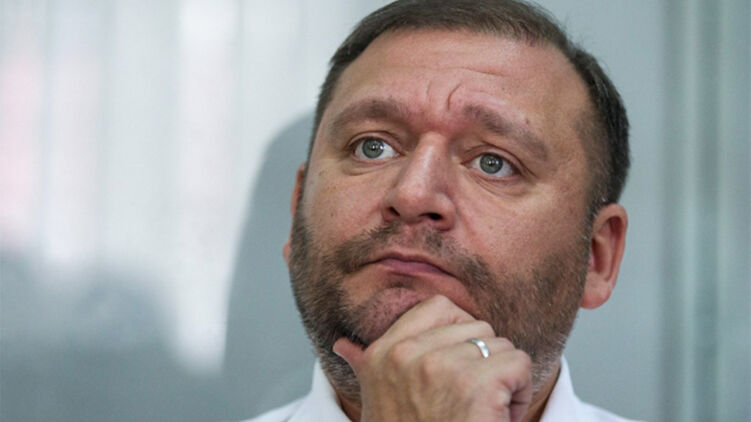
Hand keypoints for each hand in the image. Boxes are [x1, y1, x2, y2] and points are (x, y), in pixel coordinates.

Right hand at [333, 295, 532, 421]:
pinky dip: (520, 392)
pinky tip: (500, 416)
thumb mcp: (376, 401)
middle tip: (472, 399)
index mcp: (383, 354)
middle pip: (477, 327)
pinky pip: (519, 363)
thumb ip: (363, 366)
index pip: (438, 307)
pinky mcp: (477, 387)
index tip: (460, 364)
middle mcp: (407, 355)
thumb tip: (342, 345)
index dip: (461, 331)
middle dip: (485, 360)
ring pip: (500, 345)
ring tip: (484, 410)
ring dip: (504, 378)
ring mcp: (441, 368)